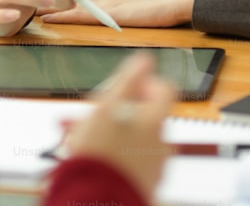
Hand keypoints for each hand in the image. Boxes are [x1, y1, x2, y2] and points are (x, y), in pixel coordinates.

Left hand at [41, 0, 196, 27]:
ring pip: (74, 5)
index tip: (47, 0)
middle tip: (29, 1)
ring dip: (52, 7)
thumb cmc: (166, 7)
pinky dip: (63, 15)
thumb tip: (118, 18)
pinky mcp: (111, 12)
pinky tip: (50, 18)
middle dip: (52, 0)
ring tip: (31, 9)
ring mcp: (108, 2)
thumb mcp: (142, 8)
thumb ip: (127, 11)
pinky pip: (81, 14)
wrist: (179, 2)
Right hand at [61, 52, 175, 198]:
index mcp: (156, 120)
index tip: (127, 87)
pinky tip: (92, 155)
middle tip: (96, 115)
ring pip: (136, 138)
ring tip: (85, 137)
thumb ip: (129, 79)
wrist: (95, 198)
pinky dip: (115, 154)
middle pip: (146, 115)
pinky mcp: (142, 183)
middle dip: (120, 111)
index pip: (165, 89)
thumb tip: (145, 59)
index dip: (146, 83)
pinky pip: (131, 160)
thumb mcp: (107, 105)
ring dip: (114, 133)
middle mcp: (161, 142)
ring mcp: (154, 165)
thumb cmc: (99, 155)